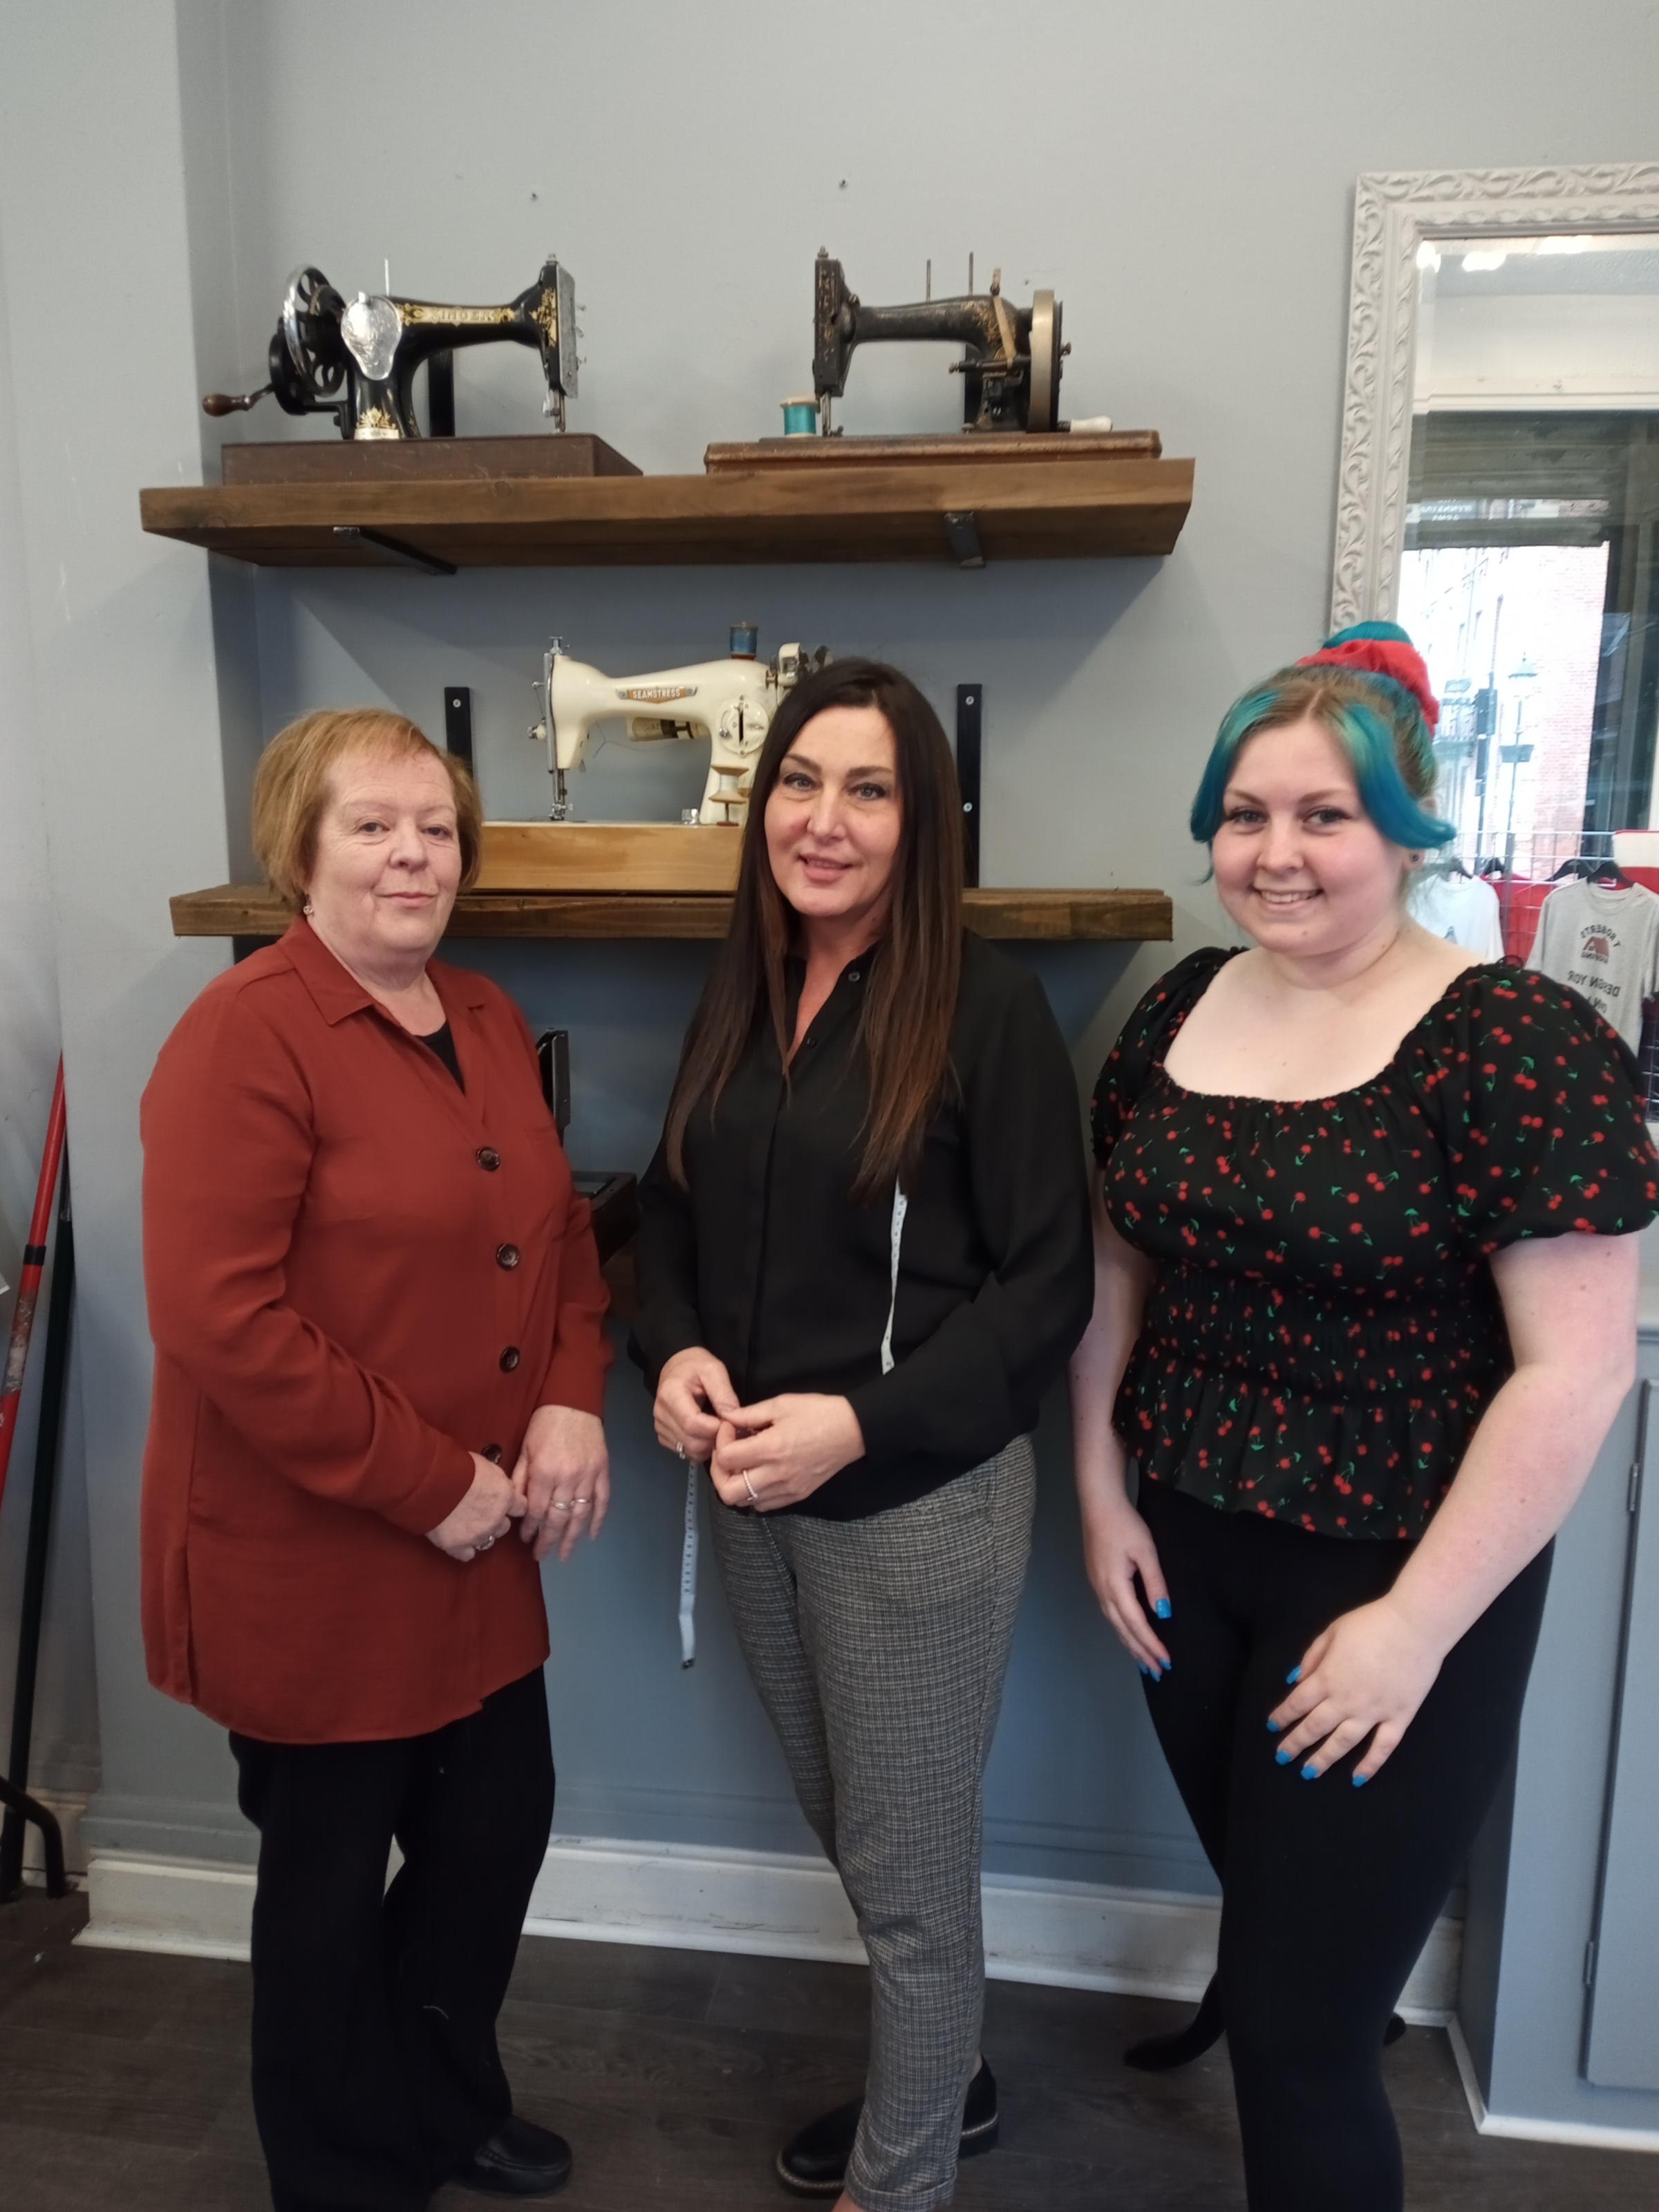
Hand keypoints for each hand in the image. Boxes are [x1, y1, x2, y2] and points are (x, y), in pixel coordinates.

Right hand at [427, 1455, 525, 1562]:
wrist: (431, 1482)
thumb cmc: (457, 1466)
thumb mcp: (486, 1465)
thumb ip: (497, 1480)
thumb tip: (499, 1486)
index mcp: (505, 1497)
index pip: (521, 1507)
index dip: (511, 1505)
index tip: (503, 1502)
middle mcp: (495, 1519)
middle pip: (503, 1526)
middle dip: (494, 1520)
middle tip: (478, 1511)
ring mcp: (477, 1535)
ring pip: (487, 1541)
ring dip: (480, 1534)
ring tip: (464, 1524)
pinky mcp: (457, 1546)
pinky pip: (467, 1554)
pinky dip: (463, 1548)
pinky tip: (456, 1538)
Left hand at [513, 1405, 609, 1563]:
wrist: (574, 1402)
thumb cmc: (544, 1424)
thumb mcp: (525, 1449)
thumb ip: (520, 1479)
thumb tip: (516, 1508)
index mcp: (544, 1472)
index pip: (536, 1510)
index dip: (530, 1528)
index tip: (525, 1540)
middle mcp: (567, 1478)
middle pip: (557, 1518)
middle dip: (548, 1540)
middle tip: (542, 1556)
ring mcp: (588, 1476)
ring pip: (580, 1515)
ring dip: (572, 1537)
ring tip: (564, 1554)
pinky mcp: (603, 1471)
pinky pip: (603, 1500)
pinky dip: (598, 1520)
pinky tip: (592, 1535)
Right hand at [653, 1346, 739, 1463]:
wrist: (676, 1367)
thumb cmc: (695, 1365)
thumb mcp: (714, 1369)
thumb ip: (723, 1393)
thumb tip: (733, 1418)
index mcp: (670, 1395)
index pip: (692, 1424)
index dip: (715, 1428)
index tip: (731, 1422)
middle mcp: (661, 1414)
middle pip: (692, 1442)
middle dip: (715, 1439)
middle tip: (727, 1425)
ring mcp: (660, 1427)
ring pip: (690, 1451)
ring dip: (709, 1445)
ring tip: (718, 1428)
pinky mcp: (663, 1436)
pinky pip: (685, 1452)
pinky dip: (700, 1447)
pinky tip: (707, 1433)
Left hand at [708, 1395, 863, 1511]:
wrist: (853, 1430)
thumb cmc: (818, 1412)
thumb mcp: (781, 1404)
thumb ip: (749, 1414)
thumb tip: (725, 1417)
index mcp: (770, 1449)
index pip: (726, 1459)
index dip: (720, 1442)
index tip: (730, 1429)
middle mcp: (776, 1475)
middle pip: (728, 1492)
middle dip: (719, 1472)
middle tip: (727, 1454)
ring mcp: (787, 1489)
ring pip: (744, 1502)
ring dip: (735, 1484)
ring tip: (742, 1464)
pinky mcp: (797, 1496)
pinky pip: (764, 1505)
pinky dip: (753, 1494)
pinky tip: (758, 1474)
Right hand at [1080, 1496, 1170, 1674]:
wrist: (1098, 1504)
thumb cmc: (1124, 1524)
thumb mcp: (1146, 1551)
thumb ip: (1155, 1583)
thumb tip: (1164, 1614)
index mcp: (1115, 1586)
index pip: (1136, 1624)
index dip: (1151, 1645)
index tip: (1166, 1662)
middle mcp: (1103, 1592)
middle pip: (1122, 1630)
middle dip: (1140, 1652)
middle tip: (1157, 1672)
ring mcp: (1097, 1587)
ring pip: (1114, 1624)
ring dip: (1130, 1644)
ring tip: (1144, 1662)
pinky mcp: (1096, 1580)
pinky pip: (1110, 1614)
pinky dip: (1122, 1629)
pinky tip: (1129, 1633)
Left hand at [1268, 1596, 1445, 1783]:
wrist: (1415, 1625)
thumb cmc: (1371, 1623)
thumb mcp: (1332, 1632)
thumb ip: (1312, 1658)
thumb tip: (1294, 1680)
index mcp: (1328, 1677)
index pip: (1297, 1703)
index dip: (1283, 1717)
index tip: (1272, 1727)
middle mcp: (1346, 1700)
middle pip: (1315, 1727)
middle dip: (1295, 1744)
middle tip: (1282, 1757)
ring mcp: (1374, 1712)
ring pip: (1343, 1743)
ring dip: (1324, 1759)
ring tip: (1308, 1773)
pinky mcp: (1399, 1717)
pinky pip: (1383, 1747)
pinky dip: (1370, 1765)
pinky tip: (1357, 1778)